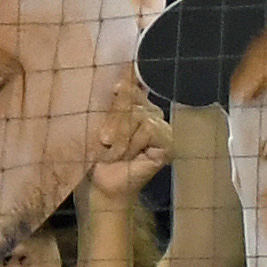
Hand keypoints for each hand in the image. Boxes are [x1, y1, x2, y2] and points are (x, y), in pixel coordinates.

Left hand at [82, 80, 170, 207]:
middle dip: (114, 120)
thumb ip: (110, 105)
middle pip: (131, 98)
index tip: (115, 87)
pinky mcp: (168, 141)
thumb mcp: (99, 125)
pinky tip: (128, 157)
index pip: (132, 84)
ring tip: (112, 154)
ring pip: (138, 115)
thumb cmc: (98, 154)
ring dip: (120, 137)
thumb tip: (120, 85)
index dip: (127, 82)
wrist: (103, 184)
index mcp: (134, 104)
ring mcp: (162, 126)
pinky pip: (148, 129)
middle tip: (104, 141)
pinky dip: (132, 144)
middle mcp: (151, 111)